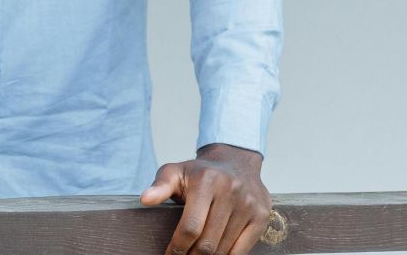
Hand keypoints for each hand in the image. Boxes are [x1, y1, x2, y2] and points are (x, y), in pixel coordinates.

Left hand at [140, 144, 269, 254]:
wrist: (236, 162)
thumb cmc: (200, 173)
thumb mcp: (176, 172)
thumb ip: (160, 186)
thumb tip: (145, 199)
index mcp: (206, 181)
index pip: (190, 227)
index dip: (177, 248)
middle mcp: (230, 191)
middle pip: (207, 242)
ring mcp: (248, 205)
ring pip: (224, 249)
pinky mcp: (261, 216)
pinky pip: (242, 250)